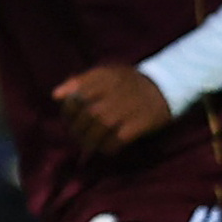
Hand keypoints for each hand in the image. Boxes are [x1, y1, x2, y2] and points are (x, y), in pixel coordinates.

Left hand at [52, 64, 170, 154]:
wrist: (166, 87)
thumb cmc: (129, 82)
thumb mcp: (106, 73)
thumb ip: (79, 82)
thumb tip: (55, 96)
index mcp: (104, 77)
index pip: (76, 95)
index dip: (68, 111)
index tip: (69, 119)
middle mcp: (114, 92)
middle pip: (87, 115)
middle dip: (77, 130)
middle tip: (76, 137)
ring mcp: (127, 108)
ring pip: (99, 128)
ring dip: (89, 141)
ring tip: (87, 146)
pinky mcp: (140, 123)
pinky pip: (117, 140)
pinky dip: (108, 147)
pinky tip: (106, 148)